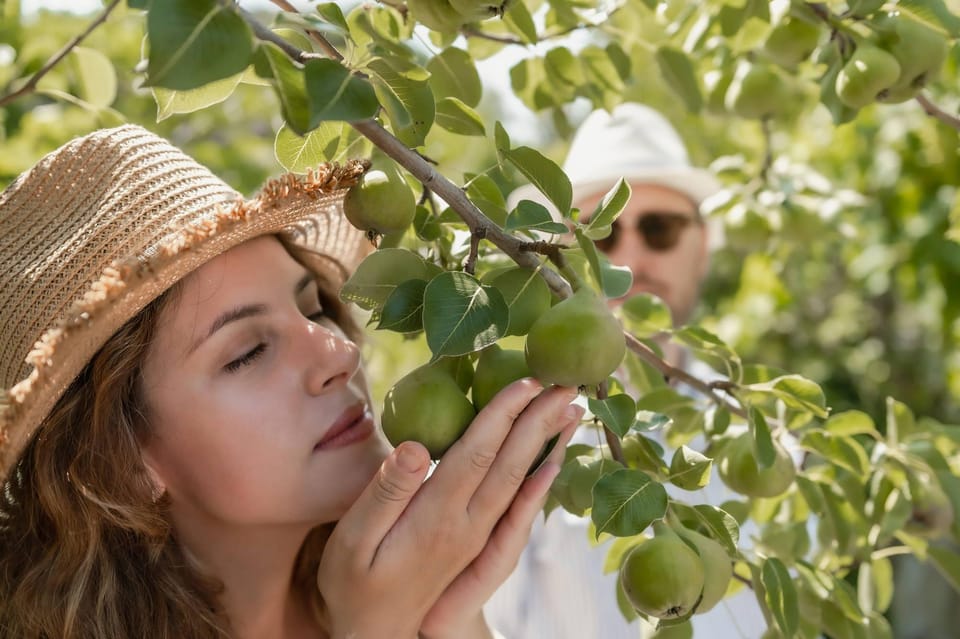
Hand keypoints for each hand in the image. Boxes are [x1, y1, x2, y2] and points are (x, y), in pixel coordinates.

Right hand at [317, 379, 582, 638]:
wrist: (375, 635)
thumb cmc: (353, 583)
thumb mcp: (353, 540)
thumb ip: (386, 493)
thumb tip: (414, 446)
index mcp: (436, 517)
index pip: (478, 454)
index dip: (503, 414)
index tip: (527, 381)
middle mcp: (467, 526)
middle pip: (510, 464)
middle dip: (539, 419)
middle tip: (567, 383)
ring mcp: (476, 537)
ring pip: (520, 483)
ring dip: (547, 443)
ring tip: (571, 411)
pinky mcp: (477, 545)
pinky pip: (517, 509)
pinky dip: (539, 483)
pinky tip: (553, 463)